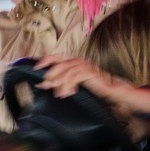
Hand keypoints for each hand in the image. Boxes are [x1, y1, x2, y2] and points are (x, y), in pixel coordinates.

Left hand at [35, 55, 149, 114]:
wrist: (114, 92)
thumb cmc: (93, 88)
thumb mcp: (74, 84)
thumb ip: (60, 82)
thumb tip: (43, 84)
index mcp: (74, 61)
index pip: (56, 56)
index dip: (45, 60)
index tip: (35, 68)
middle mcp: (79, 60)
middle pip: (59, 63)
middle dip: (50, 74)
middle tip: (45, 85)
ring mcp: (85, 65)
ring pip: (66, 71)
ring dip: (60, 83)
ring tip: (59, 94)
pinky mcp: (90, 72)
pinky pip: (75, 77)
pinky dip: (68, 86)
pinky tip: (68, 94)